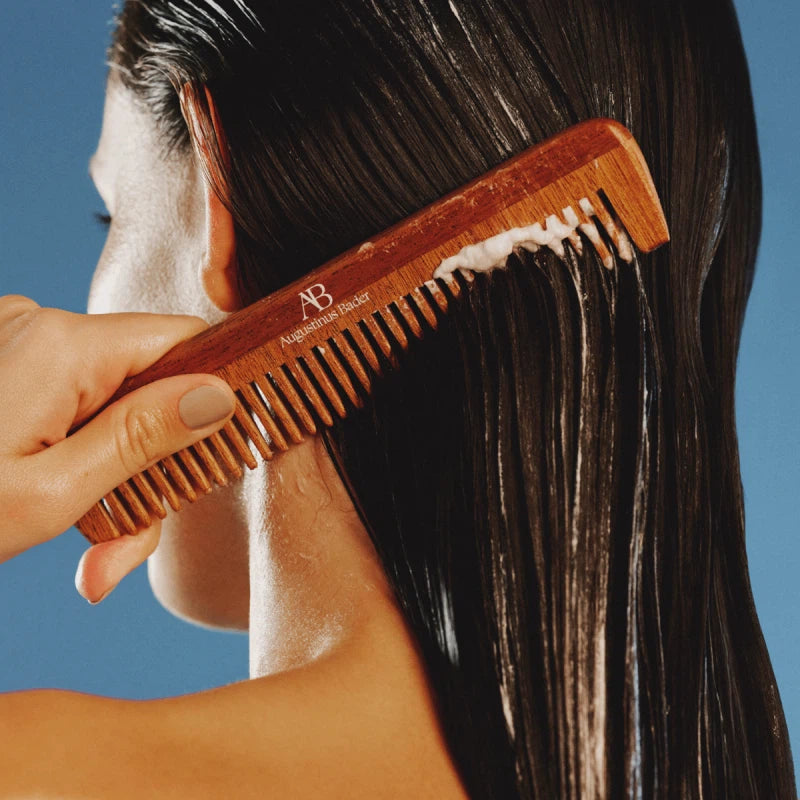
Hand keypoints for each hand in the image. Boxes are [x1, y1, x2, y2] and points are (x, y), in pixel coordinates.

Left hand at [0, 295, 235, 602]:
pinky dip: (78, 444)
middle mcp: (38, 324)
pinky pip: (71, 393)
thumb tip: (217, 397)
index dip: (214, 392)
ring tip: (89, 539)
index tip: (217, 451)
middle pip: (145, 378)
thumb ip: (141, 439)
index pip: (183, 341)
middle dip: (152, 456)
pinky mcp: (2, 358)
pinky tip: (57, 491)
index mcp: (62, 346)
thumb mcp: (50, 496)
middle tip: (128, 538)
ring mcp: (14, 338)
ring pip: (110, 392)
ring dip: (114, 461)